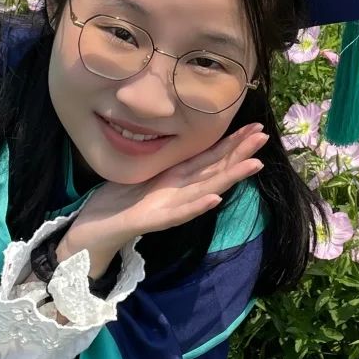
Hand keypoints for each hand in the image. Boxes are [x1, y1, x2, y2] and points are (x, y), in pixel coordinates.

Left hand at [56, 122, 268, 275]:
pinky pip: (179, 212)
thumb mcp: (146, 172)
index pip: (211, 157)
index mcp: (178, 178)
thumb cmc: (119, 199)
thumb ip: (167, 160)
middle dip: (240, 153)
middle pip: (215, 169)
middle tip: (264, 137)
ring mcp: (170, 207)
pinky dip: (198, 205)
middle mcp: (179, 192)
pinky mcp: (154, 220)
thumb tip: (182, 136)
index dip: (234, 143)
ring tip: (254, 164)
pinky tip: (215, 197)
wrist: (94, 229)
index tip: (255, 128)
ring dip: (231, 177)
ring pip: (206, 188)